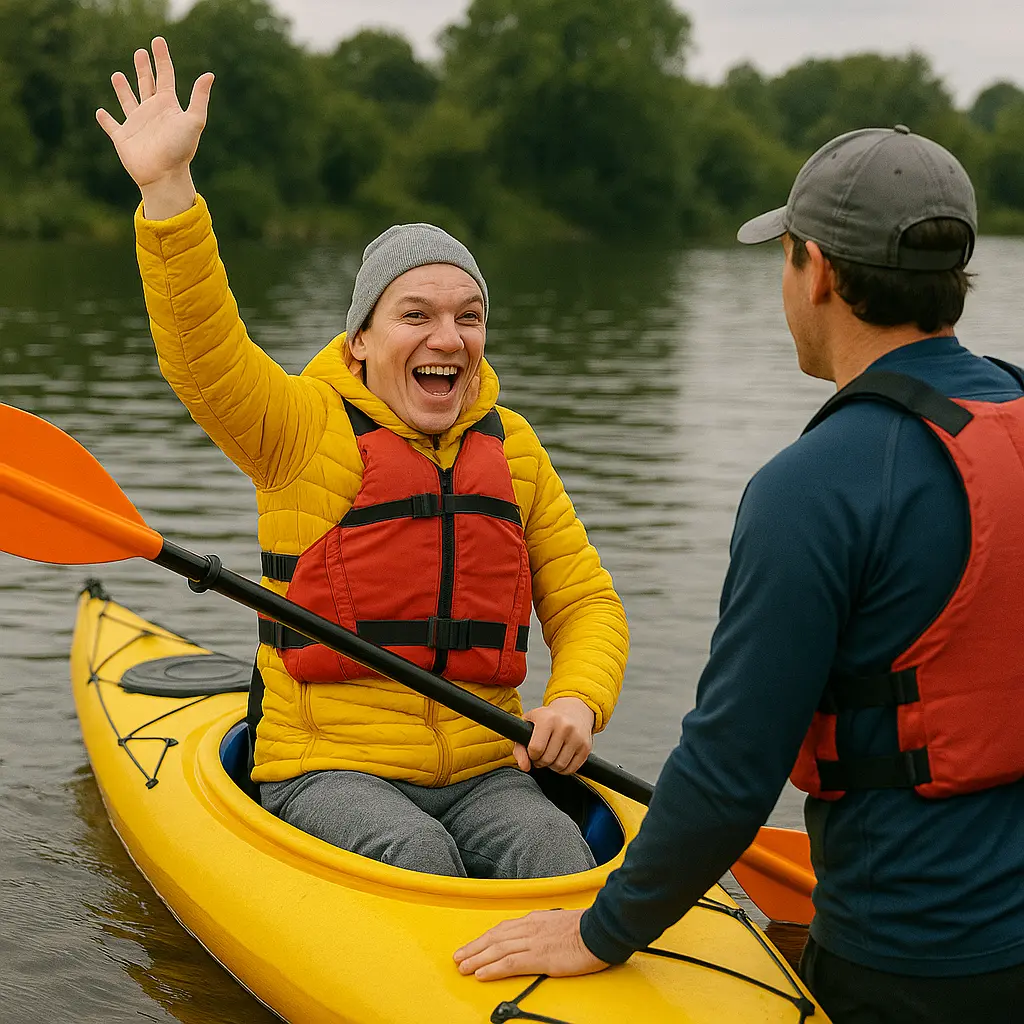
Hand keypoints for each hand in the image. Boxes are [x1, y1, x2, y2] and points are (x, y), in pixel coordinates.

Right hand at [95, 37, 213, 218]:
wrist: (165, 175)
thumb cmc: (180, 149)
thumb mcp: (193, 121)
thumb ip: (199, 98)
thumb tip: (209, 75)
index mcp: (168, 106)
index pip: (165, 76)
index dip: (162, 58)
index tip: (158, 41)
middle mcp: (152, 112)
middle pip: (147, 84)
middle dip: (144, 68)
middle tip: (141, 52)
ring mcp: (137, 124)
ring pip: (128, 100)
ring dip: (123, 88)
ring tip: (117, 75)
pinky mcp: (123, 137)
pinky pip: (112, 125)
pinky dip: (105, 119)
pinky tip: (100, 112)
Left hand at [454, 908, 608, 980]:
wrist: (601, 929)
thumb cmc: (587, 928)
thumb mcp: (561, 922)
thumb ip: (545, 929)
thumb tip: (539, 938)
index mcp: (535, 919)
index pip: (503, 928)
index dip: (485, 938)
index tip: (473, 946)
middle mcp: (530, 928)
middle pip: (495, 938)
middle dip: (474, 948)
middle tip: (458, 957)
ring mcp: (533, 942)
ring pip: (497, 950)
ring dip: (477, 959)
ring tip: (463, 967)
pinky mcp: (540, 957)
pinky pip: (510, 963)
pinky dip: (493, 968)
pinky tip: (481, 974)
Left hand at [513, 696, 594, 774]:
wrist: (573, 710)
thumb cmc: (548, 719)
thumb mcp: (529, 725)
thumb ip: (520, 747)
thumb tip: (524, 766)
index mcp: (547, 718)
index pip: (535, 749)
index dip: (531, 755)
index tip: (533, 751)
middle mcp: (564, 726)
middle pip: (547, 759)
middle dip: (541, 761)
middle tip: (542, 754)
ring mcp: (577, 736)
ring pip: (560, 766)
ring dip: (552, 766)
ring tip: (551, 755)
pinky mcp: (586, 747)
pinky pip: (572, 769)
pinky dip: (564, 769)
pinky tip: (561, 758)